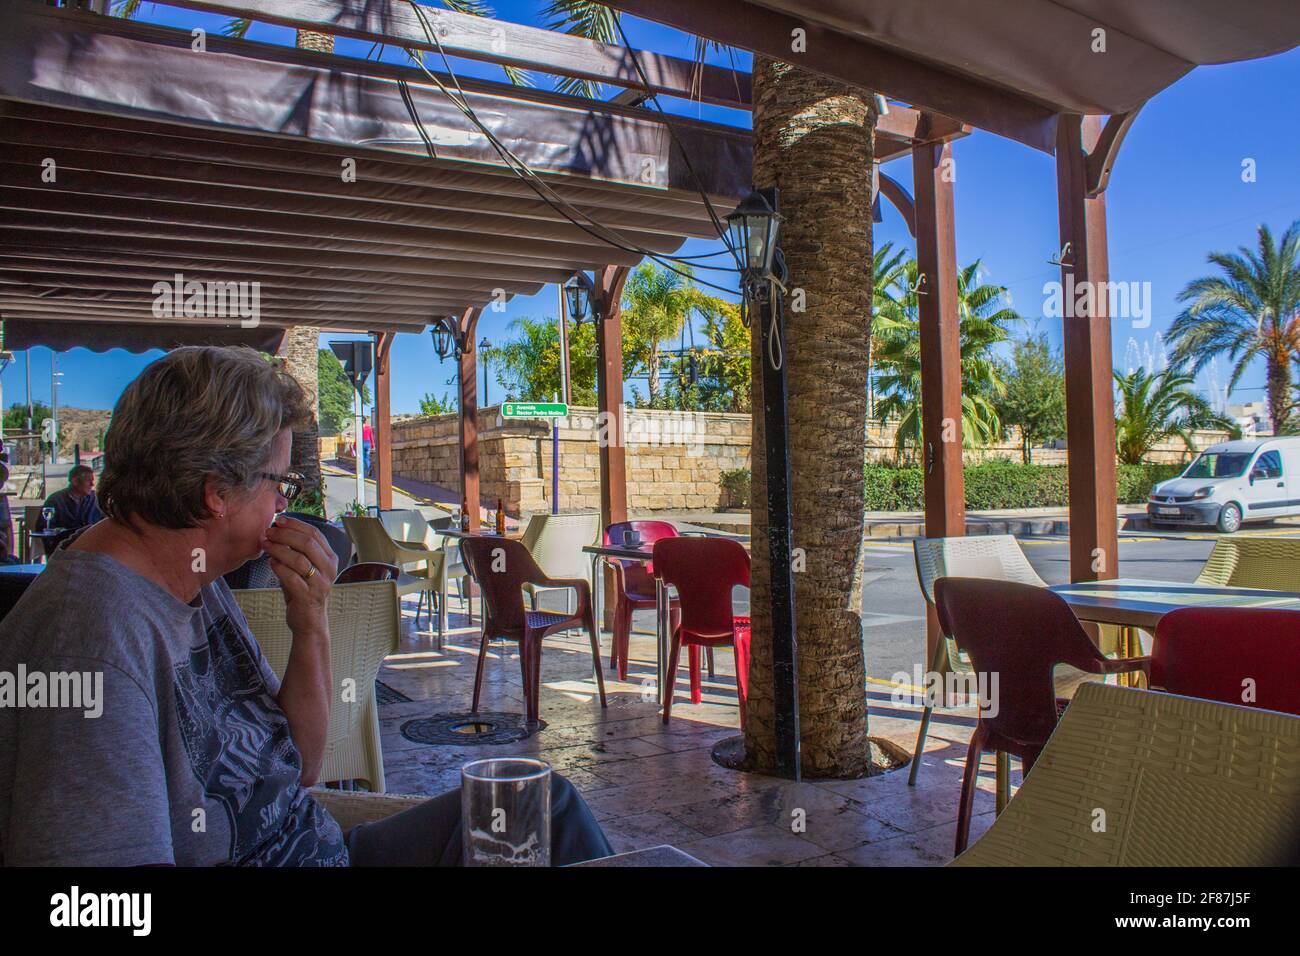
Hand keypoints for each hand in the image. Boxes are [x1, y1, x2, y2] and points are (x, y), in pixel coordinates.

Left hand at [261, 515, 336, 636]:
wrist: (309, 621)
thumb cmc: (304, 591)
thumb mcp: (305, 568)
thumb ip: (296, 551)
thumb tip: (277, 531)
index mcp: (330, 558)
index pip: (315, 534)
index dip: (296, 524)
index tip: (279, 520)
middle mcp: (329, 569)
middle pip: (308, 543)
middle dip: (285, 535)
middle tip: (268, 532)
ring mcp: (320, 583)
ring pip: (299, 559)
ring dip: (279, 549)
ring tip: (265, 545)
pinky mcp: (308, 596)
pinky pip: (291, 577)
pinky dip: (279, 567)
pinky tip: (270, 563)